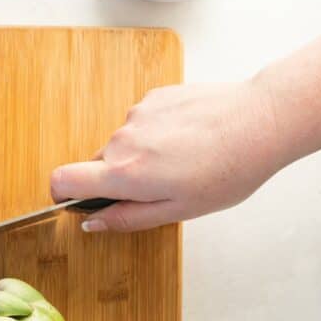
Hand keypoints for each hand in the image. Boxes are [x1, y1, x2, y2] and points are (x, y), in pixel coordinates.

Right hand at [50, 80, 281, 231]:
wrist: (261, 121)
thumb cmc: (227, 170)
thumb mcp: (178, 210)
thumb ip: (127, 218)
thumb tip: (93, 224)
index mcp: (125, 173)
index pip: (63, 179)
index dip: (60, 193)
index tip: (72, 200)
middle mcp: (122, 140)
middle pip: (96, 164)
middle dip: (117, 179)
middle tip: (156, 187)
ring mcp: (136, 114)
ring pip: (121, 144)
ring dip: (139, 155)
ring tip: (180, 159)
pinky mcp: (153, 97)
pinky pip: (140, 122)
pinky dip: (154, 134)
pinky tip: (186, 138)